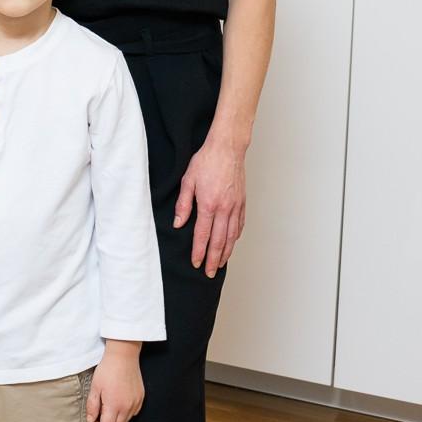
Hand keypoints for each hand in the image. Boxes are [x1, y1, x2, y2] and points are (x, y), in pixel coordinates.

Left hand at [86, 342, 143, 421]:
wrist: (123, 356)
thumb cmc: (107, 369)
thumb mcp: (95, 386)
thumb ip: (92, 405)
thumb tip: (91, 420)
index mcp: (114, 405)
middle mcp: (127, 408)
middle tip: (98, 414)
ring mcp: (135, 403)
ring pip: (125, 420)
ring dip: (116, 418)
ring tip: (108, 406)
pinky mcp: (140, 398)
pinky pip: (133, 412)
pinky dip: (125, 412)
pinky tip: (119, 402)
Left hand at [174, 136, 246, 276]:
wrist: (227, 148)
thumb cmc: (206, 161)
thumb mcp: (187, 180)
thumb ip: (183, 203)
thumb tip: (179, 223)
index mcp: (208, 204)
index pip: (203, 235)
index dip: (199, 251)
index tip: (196, 263)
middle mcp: (224, 209)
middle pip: (219, 241)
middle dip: (214, 259)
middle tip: (210, 273)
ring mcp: (235, 207)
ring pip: (231, 236)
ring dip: (226, 252)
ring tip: (221, 264)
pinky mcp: (242, 202)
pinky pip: (239, 225)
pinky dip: (235, 238)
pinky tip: (231, 243)